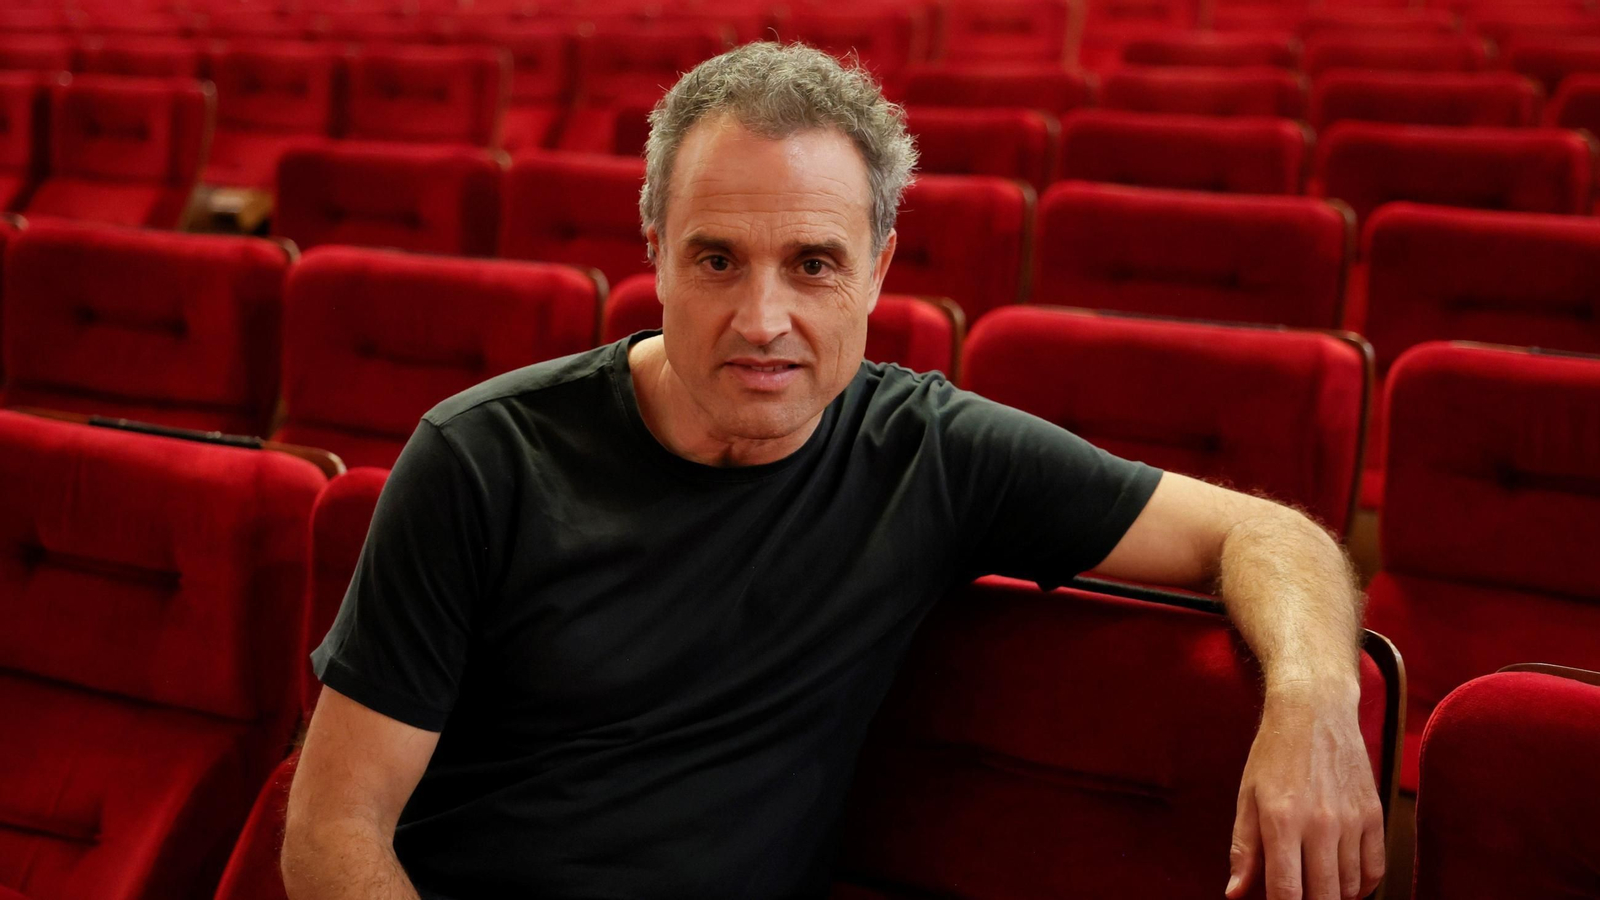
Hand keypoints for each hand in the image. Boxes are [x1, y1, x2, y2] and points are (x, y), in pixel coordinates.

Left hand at [1226, 682, 1385, 899]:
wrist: (1314, 711)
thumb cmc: (1274, 754)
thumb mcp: (1247, 797)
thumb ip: (1243, 849)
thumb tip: (1236, 893)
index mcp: (1281, 821)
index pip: (1287, 891)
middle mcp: (1320, 824)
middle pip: (1323, 896)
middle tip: (1296, 893)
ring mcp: (1352, 820)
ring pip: (1350, 887)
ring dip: (1333, 895)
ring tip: (1315, 885)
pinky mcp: (1374, 814)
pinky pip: (1375, 869)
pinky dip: (1362, 885)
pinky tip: (1344, 881)